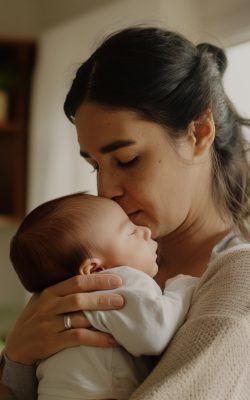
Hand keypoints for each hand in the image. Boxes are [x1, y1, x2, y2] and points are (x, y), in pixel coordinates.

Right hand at [5, 274, 123, 364]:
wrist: (17, 345)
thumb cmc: (36, 319)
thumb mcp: (44, 300)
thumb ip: (63, 291)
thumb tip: (92, 280)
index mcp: (50, 292)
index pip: (76, 282)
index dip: (97, 280)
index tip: (117, 280)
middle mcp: (49, 306)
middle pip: (79, 298)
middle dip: (102, 297)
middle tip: (122, 298)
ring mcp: (50, 324)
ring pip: (80, 318)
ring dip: (102, 317)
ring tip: (120, 317)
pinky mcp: (52, 341)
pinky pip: (79, 338)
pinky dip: (97, 338)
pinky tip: (111, 339)